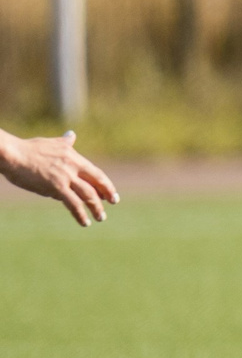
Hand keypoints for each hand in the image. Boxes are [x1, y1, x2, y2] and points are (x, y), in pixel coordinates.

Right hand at [0, 127, 118, 226]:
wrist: (12, 154)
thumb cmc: (28, 149)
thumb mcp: (52, 143)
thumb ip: (65, 142)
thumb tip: (71, 134)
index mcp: (73, 157)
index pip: (95, 173)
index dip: (105, 184)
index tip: (112, 193)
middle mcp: (73, 167)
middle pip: (96, 184)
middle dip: (106, 195)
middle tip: (113, 203)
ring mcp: (65, 177)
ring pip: (88, 195)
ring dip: (96, 208)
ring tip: (100, 218)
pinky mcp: (56, 187)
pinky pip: (73, 204)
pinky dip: (81, 214)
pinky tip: (85, 222)